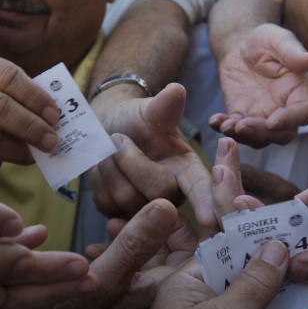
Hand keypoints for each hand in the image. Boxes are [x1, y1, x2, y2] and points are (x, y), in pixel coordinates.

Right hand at [7, 199, 196, 308]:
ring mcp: (150, 287)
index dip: (200, 213)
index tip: (180, 192)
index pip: (206, 242)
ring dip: (137, 230)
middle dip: (158, 218)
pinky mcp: (134, 288)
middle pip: (180, 239)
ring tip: (111, 224)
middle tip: (134, 205)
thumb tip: (166, 205)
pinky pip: (139, 257)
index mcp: (173, 285)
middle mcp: (168, 287)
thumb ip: (137, 242)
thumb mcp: (107, 276)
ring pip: (157, 246)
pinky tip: (101, 242)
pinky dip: (124, 244)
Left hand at [88, 84, 214, 227]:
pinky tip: (104, 168)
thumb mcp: (148, 111)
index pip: (201, 188)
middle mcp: (171, 195)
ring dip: (111, 168)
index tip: (208, 219)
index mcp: (188, 169)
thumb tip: (176, 90)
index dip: (205, 202)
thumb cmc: (135, 121)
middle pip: (157, 190)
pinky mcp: (120, 216)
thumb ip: (164, 106)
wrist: (106, 130)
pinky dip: (99, 180)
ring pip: (127, 198)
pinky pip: (106, 204)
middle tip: (119, 138)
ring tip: (111, 151)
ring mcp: (145, 209)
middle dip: (132, 160)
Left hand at [210, 24, 307, 147]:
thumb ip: (292, 52)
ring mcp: (263, 114)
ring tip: (226, 126)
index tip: (272, 121)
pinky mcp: (242, 115)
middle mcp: (284, 108)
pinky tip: (214, 121)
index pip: (303, 112)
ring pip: (259, 136)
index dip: (290, 120)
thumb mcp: (278, 39)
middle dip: (262, 134)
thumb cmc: (265, 39)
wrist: (241, 45)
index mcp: (299, 90)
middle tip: (242, 126)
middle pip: (281, 133)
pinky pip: (236, 127)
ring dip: (243, 136)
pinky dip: (225, 127)